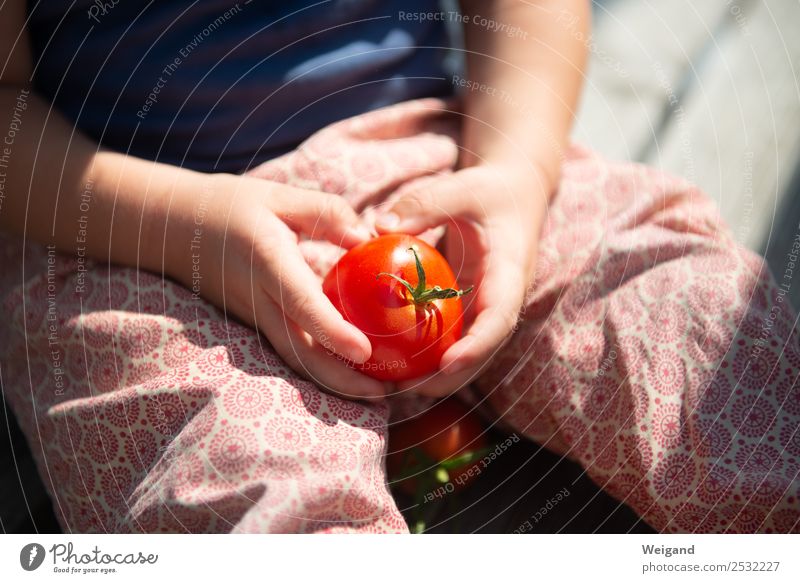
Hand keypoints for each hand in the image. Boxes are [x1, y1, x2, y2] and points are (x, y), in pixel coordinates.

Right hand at [163, 172, 388, 399]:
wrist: (174, 229)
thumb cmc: (231, 207)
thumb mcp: (280, 197)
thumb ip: (328, 214)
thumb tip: (369, 239)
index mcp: (268, 262)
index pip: (301, 302)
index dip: (333, 330)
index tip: (364, 351)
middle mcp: (259, 300)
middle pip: (300, 351)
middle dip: (341, 379)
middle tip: (384, 393)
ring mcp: (255, 318)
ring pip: (295, 360)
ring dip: (334, 382)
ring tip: (376, 392)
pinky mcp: (256, 326)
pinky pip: (290, 353)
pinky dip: (320, 369)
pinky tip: (350, 374)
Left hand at [375, 163, 547, 395]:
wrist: (517, 196)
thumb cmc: (490, 190)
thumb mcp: (462, 187)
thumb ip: (424, 204)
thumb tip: (377, 226)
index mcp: (511, 272)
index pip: (501, 316)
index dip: (478, 345)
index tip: (448, 363)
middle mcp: (504, 297)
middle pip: (485, 348)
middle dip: (454, 376)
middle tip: (412, 390)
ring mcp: (491, 306)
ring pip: (471, 349)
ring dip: (441, 373)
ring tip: (399, 387)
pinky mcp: (476, 307)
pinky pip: (457, 336)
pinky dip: (433, 352)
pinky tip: (397, 361)